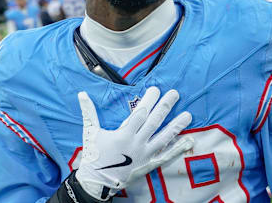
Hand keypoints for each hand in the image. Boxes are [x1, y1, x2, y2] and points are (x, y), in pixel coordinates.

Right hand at [75, 87, 192, 199]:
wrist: (97, 182)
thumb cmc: (93, 155)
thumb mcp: (90, 132)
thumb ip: (89, 111)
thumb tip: (82, 94)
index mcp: (123, 134)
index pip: (140, 113)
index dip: (149, 100)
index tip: (156, 89)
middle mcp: (137, 143)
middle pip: (154, 122)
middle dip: (165, 107)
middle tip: (175, 94)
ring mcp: (145, 155)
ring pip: (164, 137)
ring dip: (177, 125)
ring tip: (188, 114)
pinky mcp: (149, 164)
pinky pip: (167, 155)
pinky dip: (178, 148)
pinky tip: (189, 140)